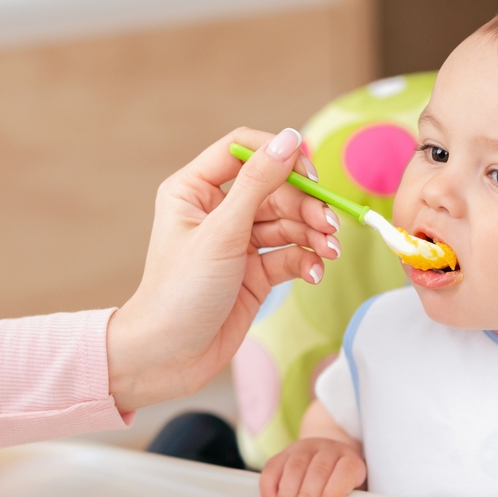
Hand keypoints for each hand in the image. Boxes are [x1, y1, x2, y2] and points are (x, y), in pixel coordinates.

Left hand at [107, 127, 340, 411]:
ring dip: (313, 235)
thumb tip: (291, 139)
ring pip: (288, 223)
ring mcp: (238, 242)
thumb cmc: (180, 292)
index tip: (310, 172)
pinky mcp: (255, 273)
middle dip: (306, 206)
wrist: (167, 357)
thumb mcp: (222, 232)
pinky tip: (315, 273)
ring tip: (330, 251)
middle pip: (275, 190)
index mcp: (195, 190)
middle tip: (330, 225)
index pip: (244, 150)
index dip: (280, 155)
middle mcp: (217, 211)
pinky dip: (307, 261)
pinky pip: (290, 255)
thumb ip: (259, 184)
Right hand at [259, 438, 366, 496]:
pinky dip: (269, 485)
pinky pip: (274, 466)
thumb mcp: (352, 491)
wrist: (329, 457)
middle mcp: (328, 450)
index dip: (336, 489)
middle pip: (318, 469)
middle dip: (306, 495)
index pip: (347, 469)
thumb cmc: (341, 483)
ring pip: (296, 465)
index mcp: (350, 459)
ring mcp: (305, 448)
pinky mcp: (285, 453)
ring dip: (287, 491)